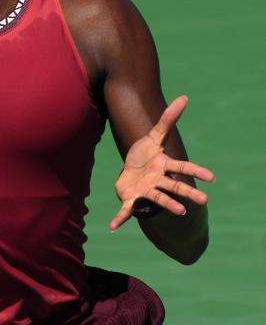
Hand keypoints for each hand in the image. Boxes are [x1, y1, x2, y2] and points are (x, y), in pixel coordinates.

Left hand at [109, 95, 214, 230]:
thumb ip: (168, 119)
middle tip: (204, 201)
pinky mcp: (131, 198)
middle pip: (175, 186)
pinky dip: (120, 219)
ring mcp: (146, 190)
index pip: (183, 167)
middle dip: (188, 193)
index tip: (211, 177)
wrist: (130, 171)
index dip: (196, 171)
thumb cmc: (146, 155)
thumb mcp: (154, 135)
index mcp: (164, 166)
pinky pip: (126, 210)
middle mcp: (158, 180)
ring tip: (180, 213)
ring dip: (167, 205)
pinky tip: (113, 227)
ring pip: (158, 198)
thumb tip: (184, 97)